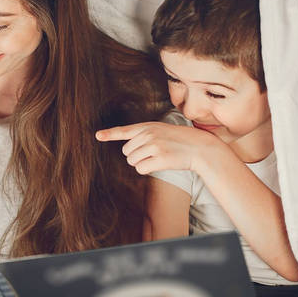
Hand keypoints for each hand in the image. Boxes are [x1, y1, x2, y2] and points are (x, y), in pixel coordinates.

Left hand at [95, 121, 223, 174]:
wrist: (199, 147)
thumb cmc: (179, 140)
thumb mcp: (161, 131)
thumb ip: (144, 136)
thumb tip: (127, 152)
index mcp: (147, 127)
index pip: (124, 131)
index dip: (109, 134)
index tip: (98, 135)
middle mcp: (148, 134)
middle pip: (127, 152)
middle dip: (136, 156)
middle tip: (154, 153)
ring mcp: (154, 146)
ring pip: (133, 162)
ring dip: (142, 163)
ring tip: (158, 157)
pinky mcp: (160, 158)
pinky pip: (141, 169)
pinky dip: (148, 170)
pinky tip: (160, 164)